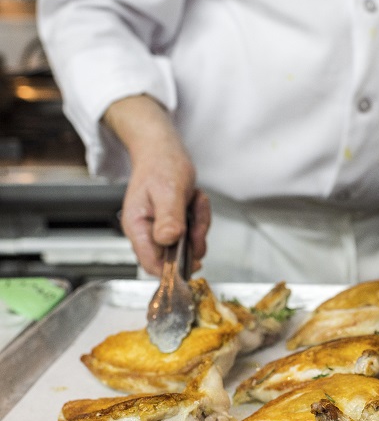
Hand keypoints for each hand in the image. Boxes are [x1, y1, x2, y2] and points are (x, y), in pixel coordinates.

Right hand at [104, 95, 210, 275]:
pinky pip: (194, 231)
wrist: (163, 149)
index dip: (172, 270)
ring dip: (199, 224)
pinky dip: (199, 216)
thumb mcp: (168, 191)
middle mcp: (148, 232)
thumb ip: (168, 217)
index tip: (194, 264)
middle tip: (196, 218)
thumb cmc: (160, 165)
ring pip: (188, 244)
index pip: (151, 264)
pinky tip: (195, 199)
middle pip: (174, 257)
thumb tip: (168, 240)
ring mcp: (161, 229)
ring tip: (194, 200)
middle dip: (193, 239)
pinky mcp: (173, 224)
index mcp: (137, 227)